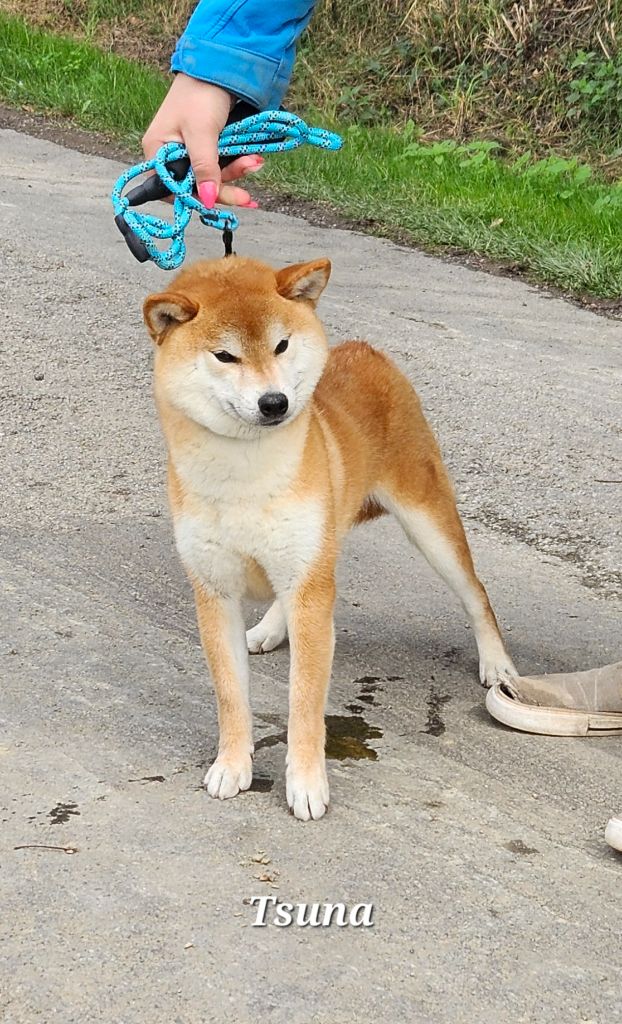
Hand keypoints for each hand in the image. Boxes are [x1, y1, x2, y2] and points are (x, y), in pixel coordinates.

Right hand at [142, 74, 260, 207]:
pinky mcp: (206, 145)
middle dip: (223, 186)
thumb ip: (205, 168)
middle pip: (196, 185)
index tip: (217, 201)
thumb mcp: (202, 133)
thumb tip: (208, 201)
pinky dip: (237, 163)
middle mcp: (170, 154)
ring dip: (235, 173)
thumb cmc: (201, 94)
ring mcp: (189, 149)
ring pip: (212, 175)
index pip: (172, 189)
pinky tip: (252, 160)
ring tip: (254, 163)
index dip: (195, 198)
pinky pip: (220, 163)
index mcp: (157, 151)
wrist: (219, 65)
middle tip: (247, 194)